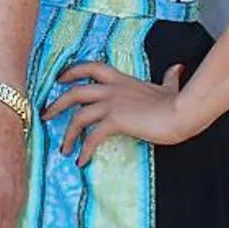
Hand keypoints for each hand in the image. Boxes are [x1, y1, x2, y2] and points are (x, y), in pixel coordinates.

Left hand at [42, 61, 200, 165]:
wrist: (183, 113)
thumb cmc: (178, 103)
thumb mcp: (170, 87)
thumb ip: (170, 78)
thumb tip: (178, 68)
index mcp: (122, 80)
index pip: (91, 67)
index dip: (72, 70)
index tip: (60, 78)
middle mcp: (113, 89)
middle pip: (74, 91)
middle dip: (56, 103)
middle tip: (45, 115)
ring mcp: (112, 104)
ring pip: (78, 115)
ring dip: (67, 133)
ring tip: (62, 148)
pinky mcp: (116, 121)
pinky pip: (92, 137)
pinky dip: (84, 149)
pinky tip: (82, 161)